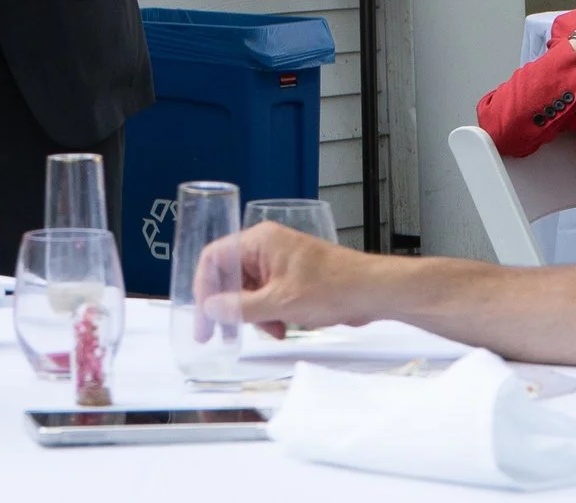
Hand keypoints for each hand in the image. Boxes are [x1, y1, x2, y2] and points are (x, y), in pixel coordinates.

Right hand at [193, 222, 377, 337]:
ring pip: (249, 291)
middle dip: (231, 307)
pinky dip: (270, 314)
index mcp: (259, 241)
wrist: (372, 292)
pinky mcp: (293, 278)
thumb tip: (211, 308)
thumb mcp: (280, 302)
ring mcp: (280, 263)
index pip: (214, 258)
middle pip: (231, 277)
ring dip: (254, 315)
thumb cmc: (332, 287)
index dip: (203, 289)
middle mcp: (266, 247)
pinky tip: (283, 328)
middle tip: (223, 335)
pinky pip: (267, 296)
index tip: (203, 320)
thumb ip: (241, 308)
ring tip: (273, 330)